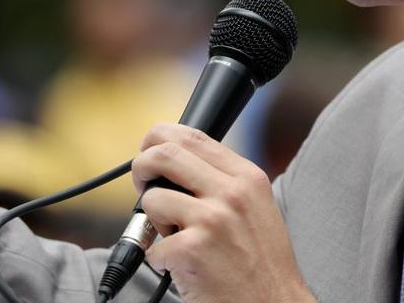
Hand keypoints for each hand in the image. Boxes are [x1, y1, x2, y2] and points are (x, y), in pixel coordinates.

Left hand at [132, 123, 313, 302]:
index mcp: (247, 177)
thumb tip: (175, 159)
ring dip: (153, 222)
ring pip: (152, 199)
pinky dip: (160, 260)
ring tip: (177, 239)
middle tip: (142, 184)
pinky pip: (153, 246)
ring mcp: (212, 220)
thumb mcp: (255, 206)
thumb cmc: (262, 263)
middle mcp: (231, 192)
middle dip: (141, 167)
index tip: (148, 149)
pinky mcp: (192, 250)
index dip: (159, 138)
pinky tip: (184, 268)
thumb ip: (222, 180)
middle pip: (164, 154)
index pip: (192, 136)